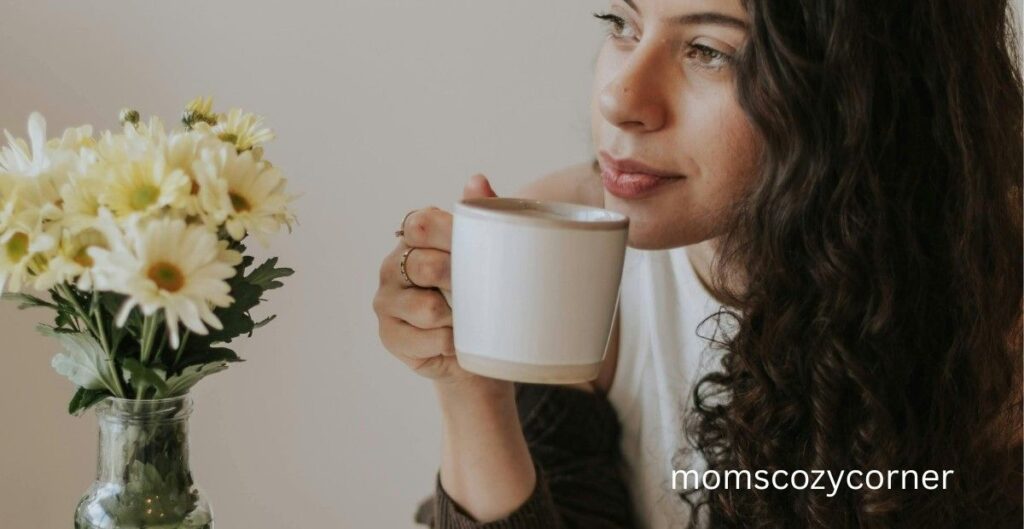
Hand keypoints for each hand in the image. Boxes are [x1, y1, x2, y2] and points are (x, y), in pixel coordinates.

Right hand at [374, 175, 507, 390]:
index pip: (421, 223)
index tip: (478, 249)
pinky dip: (449, 343)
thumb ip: (482, 213)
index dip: (451, 236)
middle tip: (479, 291)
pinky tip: (454, 340)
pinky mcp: (389, 336)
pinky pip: (427, 339)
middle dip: (460, 281)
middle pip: (426, 265)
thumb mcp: (486, 251)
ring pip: (428, 308)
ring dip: (457, 318)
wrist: (477, 347)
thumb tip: (477, 180)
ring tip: (466, 319)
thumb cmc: (480, 291)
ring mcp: (386, 301)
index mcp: (413, 237)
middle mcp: (392, 265)